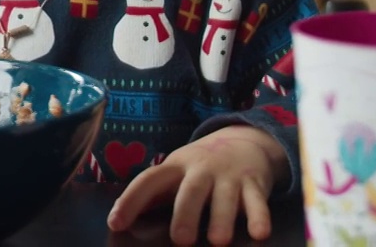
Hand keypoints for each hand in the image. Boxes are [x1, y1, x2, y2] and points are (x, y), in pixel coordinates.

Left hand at [106, 125, 287, 245]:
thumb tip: (118, 218)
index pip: (149, 181)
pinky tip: (259, 234)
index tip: (116, 223)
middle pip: (190, 191)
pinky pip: (257, 202)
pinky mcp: (255, 184)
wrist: (245, 140)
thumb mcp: (176, 172)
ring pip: (225, 198)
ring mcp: (229, 176)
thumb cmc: (200, 166)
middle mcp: (201, 170)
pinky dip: (260, 217)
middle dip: (185, 214)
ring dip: (222, 219)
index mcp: (175, 167)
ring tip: (218, 241)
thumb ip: (155, 194)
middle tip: (180, 240)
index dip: (131, 200)